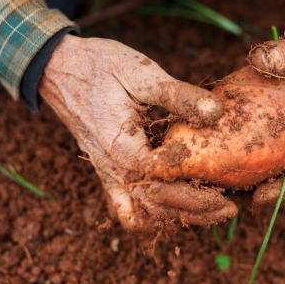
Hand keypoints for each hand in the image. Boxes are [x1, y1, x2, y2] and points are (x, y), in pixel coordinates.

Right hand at [39, 35, 238, 230]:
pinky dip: (150, 213)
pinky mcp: (106, 172)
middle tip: (227, 210)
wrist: (57, 67)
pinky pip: (126, 207)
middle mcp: (111, 168)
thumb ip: (179, 95)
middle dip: (192, 214)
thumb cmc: (99, 66)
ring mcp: (106, 173)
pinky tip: (177, 202)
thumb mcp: (141, 73)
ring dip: (172, 217)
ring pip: (138, 216)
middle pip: (153, 211)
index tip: (224, 194)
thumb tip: (217, 112)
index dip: (194, 197)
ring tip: (208, 210)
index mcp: (121, 147)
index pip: (160, 188)